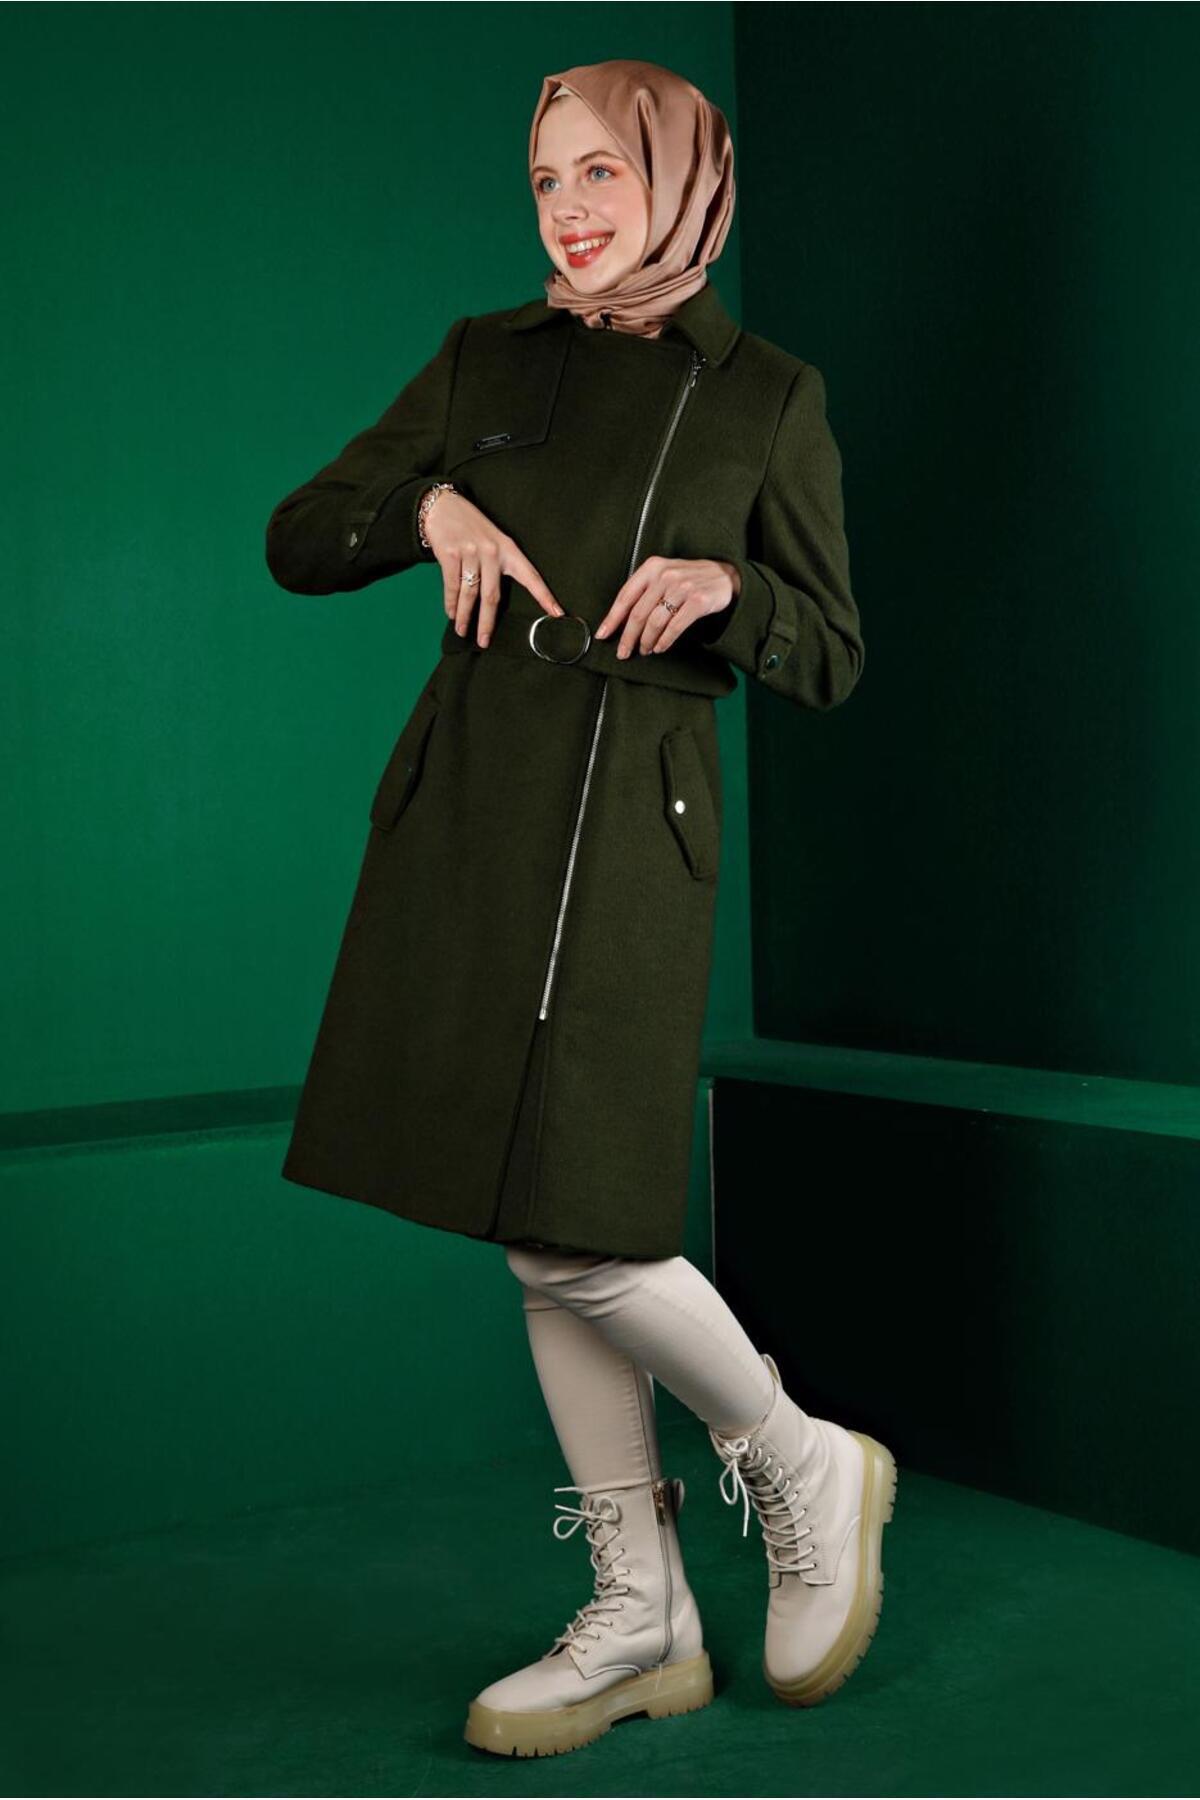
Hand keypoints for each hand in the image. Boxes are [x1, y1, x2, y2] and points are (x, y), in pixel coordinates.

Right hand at [421, 489, 563, 646]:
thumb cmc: (471, 528)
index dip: (544, 596)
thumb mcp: (492, 541)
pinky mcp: (450, 554)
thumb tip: (494, 601)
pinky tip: (451, 614)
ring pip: (470, 594)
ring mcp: (471, 552)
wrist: (443, 506)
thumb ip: (499, 566)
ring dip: (464, 616)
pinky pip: (452, 586)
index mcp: (509, 549)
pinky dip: (451, 603)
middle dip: (487, 622)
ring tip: (462, 631)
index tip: (557, 614)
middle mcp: (492, 551)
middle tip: (484, 642)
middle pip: (492, 596)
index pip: (531, 576)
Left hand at [593, 556, 741, 657]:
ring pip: (655, 622)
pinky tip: (659, 647)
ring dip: (646, 641)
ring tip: (644, 650)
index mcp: (652, 567)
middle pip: (638, 613)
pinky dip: (664, 641)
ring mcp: (683, 587)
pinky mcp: (698, 601)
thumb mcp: (664, 575)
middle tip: (623, 653)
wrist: (725, 575)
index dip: (612, 619)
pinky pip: (674, 627)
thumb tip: (619, 621)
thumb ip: (644, 591)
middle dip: (628, 637)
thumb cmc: (688, 579)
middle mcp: (666, 575)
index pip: (625, 596)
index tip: (602, 635)